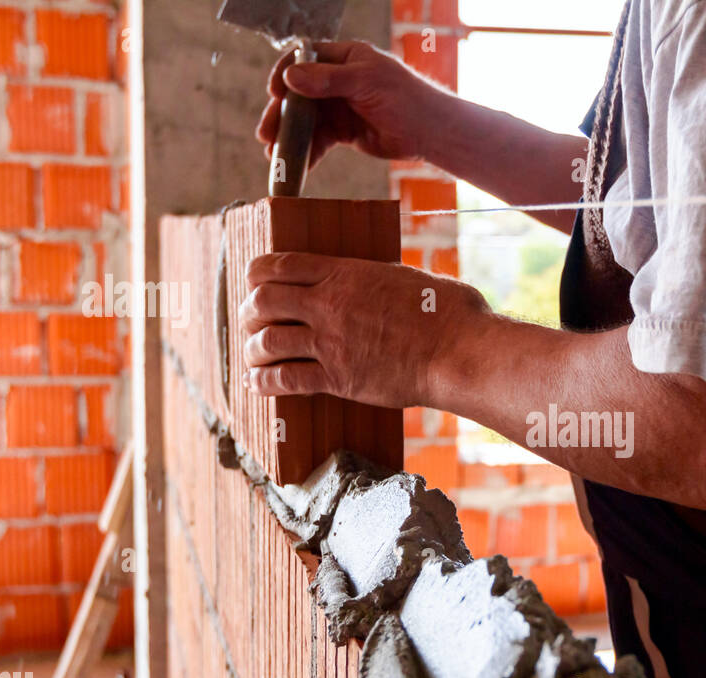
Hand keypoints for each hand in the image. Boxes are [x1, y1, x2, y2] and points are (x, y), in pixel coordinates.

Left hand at [240, 253, 489, 407]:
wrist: (457, 351)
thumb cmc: (448, 312)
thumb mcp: (408, 278)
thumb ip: (380, 279)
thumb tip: (381, 283)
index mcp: (346, 272)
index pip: (279, 265)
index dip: (256, 274)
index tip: (253, 283)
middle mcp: (329, 304)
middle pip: (263, 301)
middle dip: (248, 312)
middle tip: (249, 322)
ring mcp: (331, 342)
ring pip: (267, 341)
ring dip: (253, 349)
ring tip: (253, 356)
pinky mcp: (338, 378)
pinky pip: (285, 379)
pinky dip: (264, 382)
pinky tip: (257, 383)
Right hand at [257, 40, 444, 167]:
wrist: (429, 132)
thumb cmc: (404, 98)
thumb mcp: (365, 82)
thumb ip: (328, 80)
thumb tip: (291, 77)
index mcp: (343, 58)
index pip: (303, 58)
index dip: (285, 74)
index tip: (275, 93)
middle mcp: (336, 79)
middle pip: (298, 94)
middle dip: (281, 115)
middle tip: (266, 134)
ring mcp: (339, 106)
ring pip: (306, 120)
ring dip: (290, 137)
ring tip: (274, 155)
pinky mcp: (343, 131)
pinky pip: (319, 140)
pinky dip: (308, 152)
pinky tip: (298, 165)